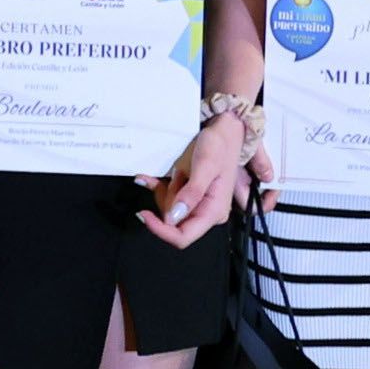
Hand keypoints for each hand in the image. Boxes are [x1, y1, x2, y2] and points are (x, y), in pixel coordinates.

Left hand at [143, 109, 255, 246]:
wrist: (225, 132)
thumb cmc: (220, 146)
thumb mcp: (204, 166)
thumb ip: (191, 193)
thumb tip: (173, 218)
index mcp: (213, 211)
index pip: (183, 237)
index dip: (160, 230)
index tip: (144, 214)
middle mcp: (207, 213)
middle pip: (172, 222)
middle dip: (165, 200)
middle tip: (174, 176)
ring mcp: (199, 206)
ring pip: (168, 210)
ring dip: (164, 191)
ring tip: (177, 170)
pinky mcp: (192, 198)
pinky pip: (169, 199)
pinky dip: (159, 188)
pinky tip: (151, 178)